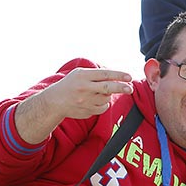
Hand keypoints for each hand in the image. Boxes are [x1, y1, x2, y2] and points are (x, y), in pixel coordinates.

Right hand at [14, 68, 131, 143]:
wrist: (54, 102)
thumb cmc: (70, 85)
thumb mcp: (79, 74)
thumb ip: (96, 74)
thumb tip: (116, 76)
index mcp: (83, 76)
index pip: (104, 74)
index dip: (118, 75)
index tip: (129, 76)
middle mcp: (84, 88)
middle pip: (107, 88)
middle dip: (121, 88)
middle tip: (130, 88)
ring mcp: (85, 101)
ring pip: (106, 98)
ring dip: (107, 95)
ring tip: (97, 93)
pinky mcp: (87, 111)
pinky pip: (103, 108)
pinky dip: (103, 104)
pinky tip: (95, 101)